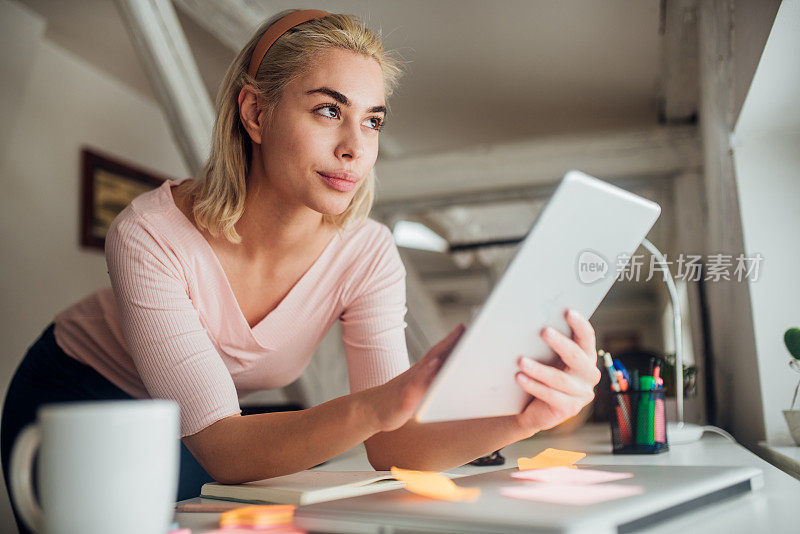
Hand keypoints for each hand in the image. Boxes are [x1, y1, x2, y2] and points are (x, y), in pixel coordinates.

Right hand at [363, 324, 465, 432]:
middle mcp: (416, 374)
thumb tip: (448, 374)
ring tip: (456, 340)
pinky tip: (436, 363)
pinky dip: (426, 371)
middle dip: (450, 341)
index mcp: (421, 373)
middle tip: (464, 328)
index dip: (451, 340)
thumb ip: (431, 382)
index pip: (437, 353)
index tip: (464, 328)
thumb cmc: (396, 402)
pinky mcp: (405, 397)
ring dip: (442, 352)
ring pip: (428, 365)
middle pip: (435, 353)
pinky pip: (416, 382)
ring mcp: (409, 383)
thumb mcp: (416, 391)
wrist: (370, 411)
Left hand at [514, 309, 601, 434]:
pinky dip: (534, 386)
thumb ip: (549, 343)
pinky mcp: (570, 409)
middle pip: (576, 357)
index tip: (568, 312)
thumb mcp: (548, 358)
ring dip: (539, 369)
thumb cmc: (541, 375)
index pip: (587, 339)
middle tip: (543, 331)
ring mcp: (582, 394)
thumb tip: (533, 319)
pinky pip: (551, 395)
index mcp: (587, 357)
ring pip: (560, 379)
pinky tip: (520, 377)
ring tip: (521, 360)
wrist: (534, 408)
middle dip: (560, 343)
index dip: (580, 325)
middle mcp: (589, 375)